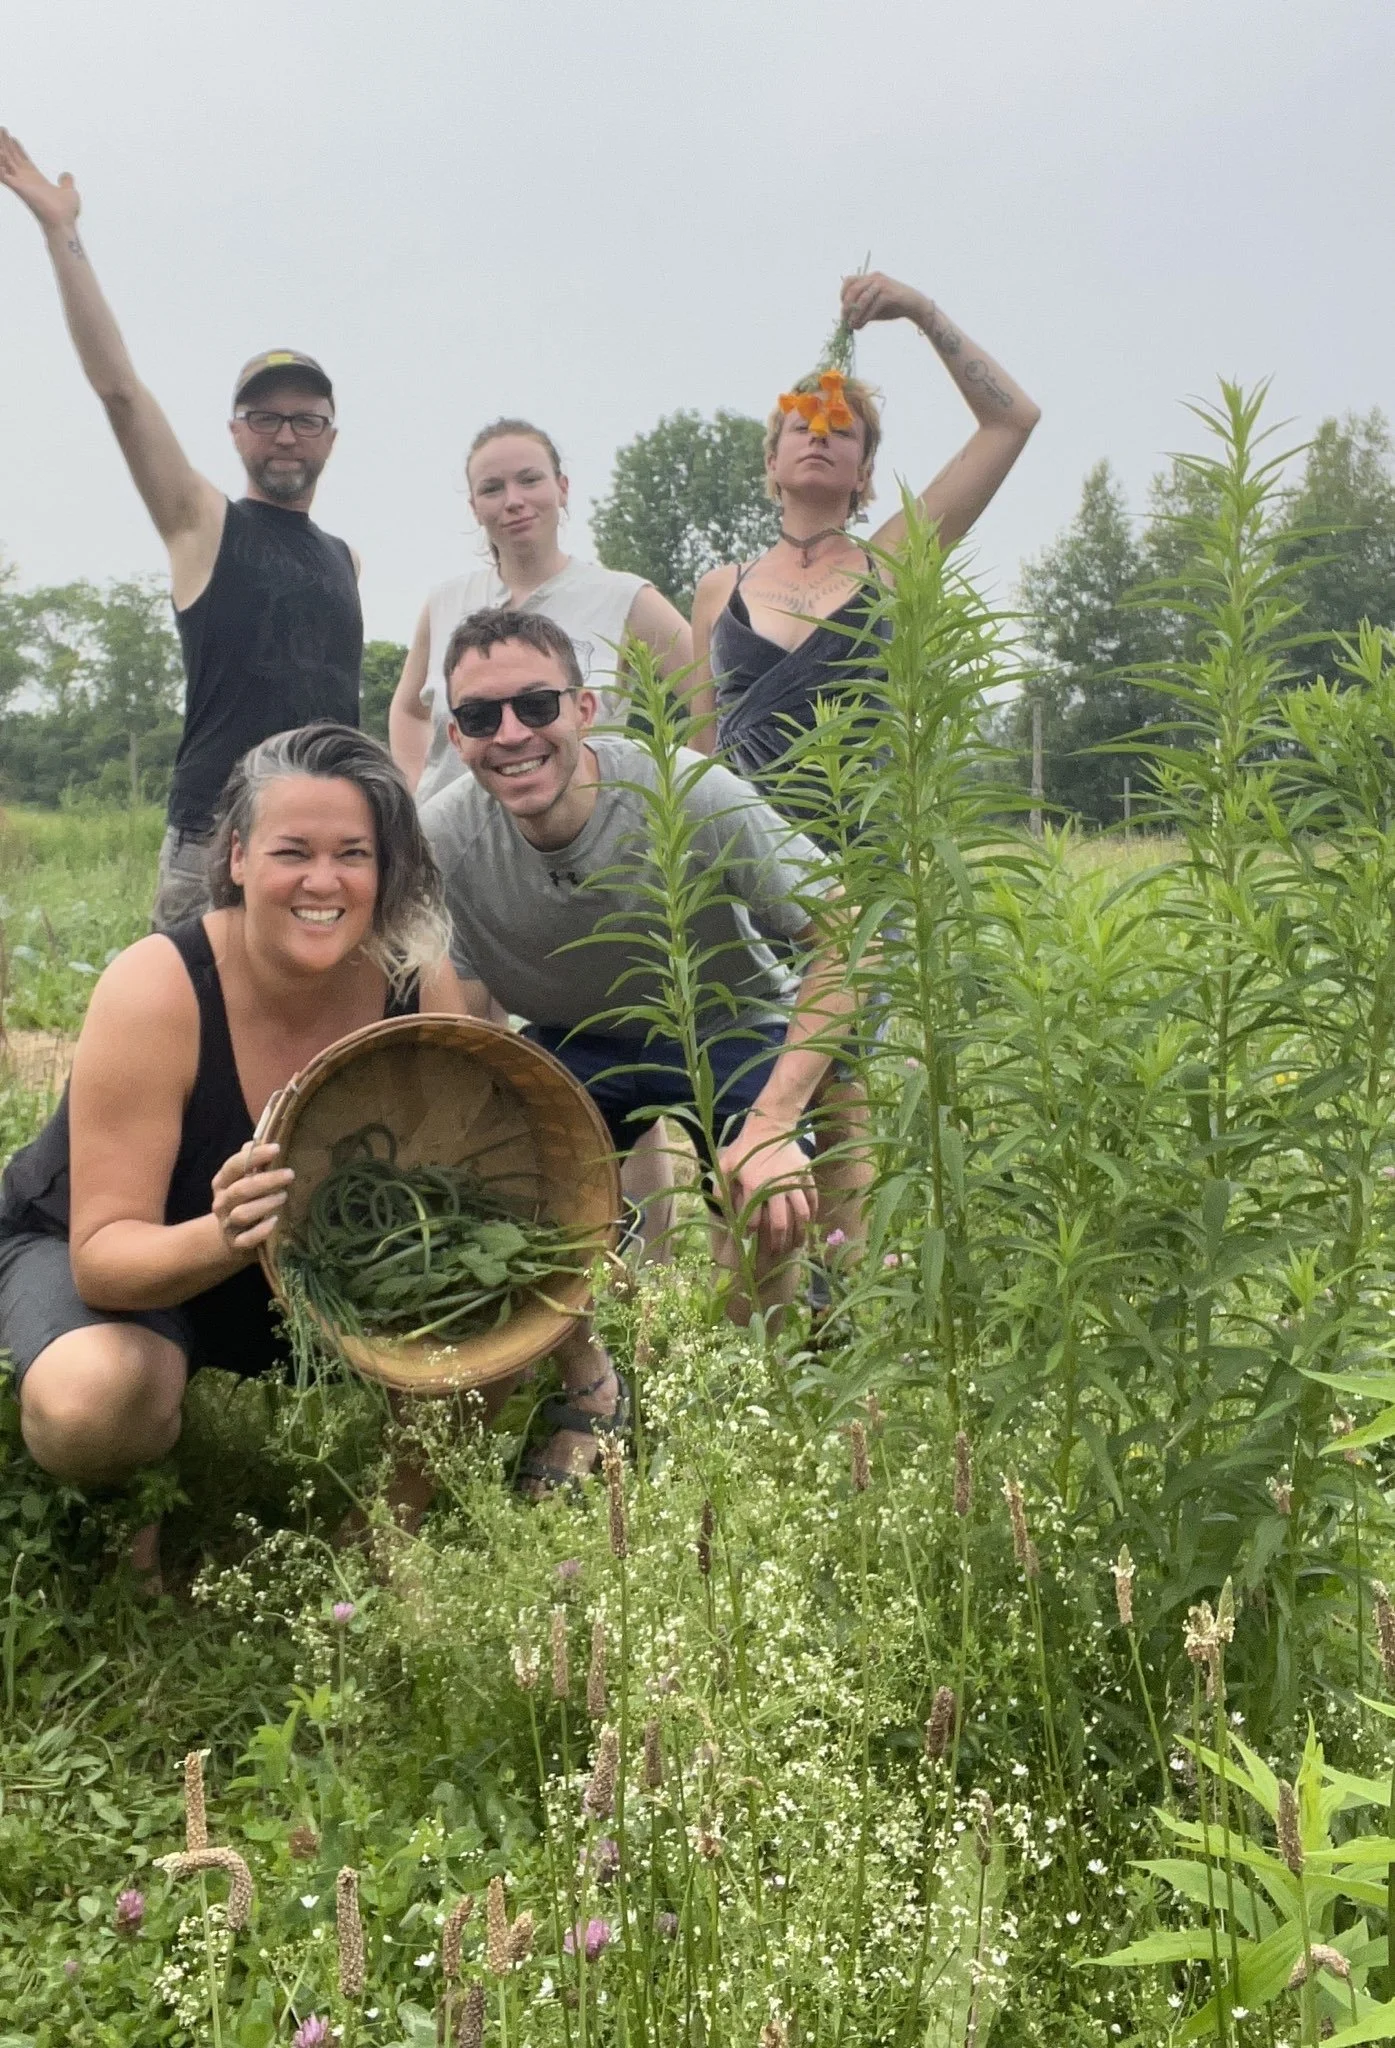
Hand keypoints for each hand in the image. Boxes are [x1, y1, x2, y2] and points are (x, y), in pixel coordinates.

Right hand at [0, 129, 80, 233]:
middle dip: (6, 143)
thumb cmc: (65, 212)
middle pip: (12, 157)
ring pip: (5, 162)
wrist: (63, 222)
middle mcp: (26, 180)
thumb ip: (66, 182)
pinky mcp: (19, 189)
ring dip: (0, 150)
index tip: (12, 137)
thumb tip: (67, 175)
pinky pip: (4, 176)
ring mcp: (21, 184)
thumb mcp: (69, 191)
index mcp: (36, 179)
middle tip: (1, 128)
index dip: (17, 148)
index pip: (23, 160)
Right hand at [209, 1141, 293, 1257]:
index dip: (254, 1156)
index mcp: (222, 1182)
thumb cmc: (244, 1201)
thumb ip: (252, 1161)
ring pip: (243, 1213)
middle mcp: (222, 1202)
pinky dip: (260, 1231)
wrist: (229, 1238)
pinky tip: (274, 1222)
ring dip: (264, 1204)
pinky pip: (246, 1239)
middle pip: (241, 1190)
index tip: (277, 1148)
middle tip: (290, 1174)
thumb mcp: (243, 1180)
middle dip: (266, 1181)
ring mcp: (227, 1224)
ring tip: (284, 1196)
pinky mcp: (236, 1244)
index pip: (234, 1166)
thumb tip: (262, 1138)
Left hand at [716, 1112, 816, 1262]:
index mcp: (753, 1185)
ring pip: (801, 1215)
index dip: (750, 1234)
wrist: (770, 1125)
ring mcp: (794, 1181)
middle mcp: (775, 1186)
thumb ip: (719, 1188)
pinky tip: (808, 1225)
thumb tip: (723, 1212)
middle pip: (780, 1224)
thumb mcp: (725, 1164)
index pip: (753, 1220)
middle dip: (777, 1242)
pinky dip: (812, 1214)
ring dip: (799, 1233)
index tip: (749, 1240)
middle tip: (776, 1252)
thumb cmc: (745, 1147)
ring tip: (796, 1245)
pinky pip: (813, 1199)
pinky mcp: (806, 1175)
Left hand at [841, 270, 926, 331]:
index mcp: (869, 278)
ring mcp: (882, 284)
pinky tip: (861, 325)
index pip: (849, 281)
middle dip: (847, 307)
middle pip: (853, 289)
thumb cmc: (892, 307)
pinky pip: (873, 306)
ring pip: (862, 299)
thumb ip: (861, 310)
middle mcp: (874, 278)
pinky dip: (865, 317)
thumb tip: (846, 321)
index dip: (842, 295)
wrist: (914, 306)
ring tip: (852, 326)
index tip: (844, 310)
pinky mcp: (890, 294)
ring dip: (855, 314)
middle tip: (845, 321)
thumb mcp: (873, 307)